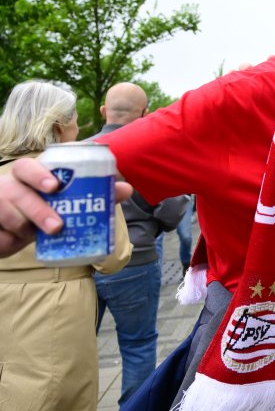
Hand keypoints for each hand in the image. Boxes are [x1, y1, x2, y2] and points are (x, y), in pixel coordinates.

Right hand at [0, 157, 132, 256]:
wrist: (7, 232)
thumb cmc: (40, 209)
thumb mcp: (62, 203)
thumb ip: (91, 194)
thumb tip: (127, 189)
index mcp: (25, 177)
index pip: (26, 167)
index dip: (38, 175)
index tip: (55, 186)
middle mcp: (7, 187)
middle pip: (17, 194)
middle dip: (38, 211)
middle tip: (57, 226)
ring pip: (10, 218)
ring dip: (25, 230)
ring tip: (33, 235)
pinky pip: (1, 238)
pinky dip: (8, 243)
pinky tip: (12, 241)